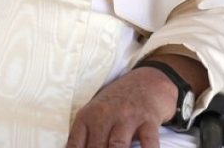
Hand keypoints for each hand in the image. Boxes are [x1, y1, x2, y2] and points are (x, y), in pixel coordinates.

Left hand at [66, 54, 208, 147]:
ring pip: (117, 146)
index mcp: (87, 116)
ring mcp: (127, 117)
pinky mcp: (148, 120)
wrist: (147, 81)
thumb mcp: (95, 113)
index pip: (75, 145)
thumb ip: (86, 136)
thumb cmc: (116, 104)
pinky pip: (148, 142)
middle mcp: (105, 115)